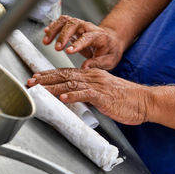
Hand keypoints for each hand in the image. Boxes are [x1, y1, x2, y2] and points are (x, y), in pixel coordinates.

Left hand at [27, 68, 150, 124]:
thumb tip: (72, 96)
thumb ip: (87, 92)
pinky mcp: (104, 96)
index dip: (50, 75)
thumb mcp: (102, 92)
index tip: (37, 77)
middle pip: (65, 75)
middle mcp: (92, 77)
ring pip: (71, 83)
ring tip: (39, 88)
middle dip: (45, 78)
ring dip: (53, 86)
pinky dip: (73, 95)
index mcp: (91, 75)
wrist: (143, 100)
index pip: (66, 73)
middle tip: (31, 81)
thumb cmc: (123, 98)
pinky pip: (86, 94)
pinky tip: (63, 97)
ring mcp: (98, 85)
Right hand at [43, 15, 124, 69]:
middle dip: (63, 35)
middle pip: (74, 25)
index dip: (77, 44)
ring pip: (65, 21)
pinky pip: (62, 22)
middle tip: (56, 48)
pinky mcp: (73, 27)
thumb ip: (97, 64)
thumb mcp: (109, 61)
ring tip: (46, 42)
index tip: (68, 51)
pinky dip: (53, 26)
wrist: (111, 41)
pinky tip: (46, 33)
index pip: (87, 38)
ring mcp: (80, 26)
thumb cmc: (110, 51)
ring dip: (54, 30)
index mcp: (99, 36)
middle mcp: (89, 28)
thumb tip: (85, 68)